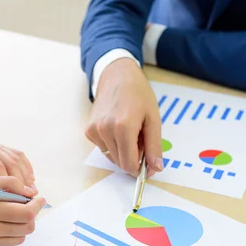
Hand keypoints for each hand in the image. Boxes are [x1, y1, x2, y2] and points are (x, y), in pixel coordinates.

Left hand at [0, 126, 35, 190]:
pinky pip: (17, 154)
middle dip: (21, 179)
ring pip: (16, 158)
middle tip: (28, 196)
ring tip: (32, 191)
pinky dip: (26, 165)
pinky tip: (31, 178)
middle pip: (11, 162)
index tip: (14, 193)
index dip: (7, 179)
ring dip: (26, 174)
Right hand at [0, 176, 45, 245]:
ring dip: (20, 226)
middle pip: (27, 228)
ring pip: (19, 238)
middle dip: (31, 216)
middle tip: (27, 206)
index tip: (39, 199)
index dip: (37, 206)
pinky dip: (8, 234)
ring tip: (11, 215)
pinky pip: (5, 245)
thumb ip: (8, 184)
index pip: (26, 213)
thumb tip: (31, 193)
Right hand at [86, 58, 162, 175]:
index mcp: (123, 127)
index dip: (140, 168)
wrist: (117, 77)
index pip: (129, 164)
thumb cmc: (138, 95)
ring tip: (129, 132)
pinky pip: (103, 148)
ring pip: (111, 157)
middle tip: (140, 140)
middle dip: (133, 157)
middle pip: (120, 162)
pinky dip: (113, 144)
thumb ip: (154, 146)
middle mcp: (105, 130)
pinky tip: (117, 129)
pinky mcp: (89, 131)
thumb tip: (156, 168)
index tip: (148, 164)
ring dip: (122, 151)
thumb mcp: (153, 119)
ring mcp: (94, 130)